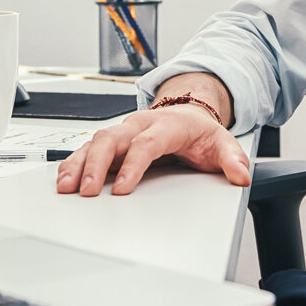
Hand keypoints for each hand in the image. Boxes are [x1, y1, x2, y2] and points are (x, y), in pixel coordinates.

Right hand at [55, 104, 252, 196]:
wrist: (189, 113)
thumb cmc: (201, 133)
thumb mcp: (223, 143)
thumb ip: (233, 159)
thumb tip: (241, 175)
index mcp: (167, 125)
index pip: (147, 143)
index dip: (133, 165)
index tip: (124, 190)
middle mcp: (140, 124)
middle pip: (112, 139)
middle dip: (97, 165)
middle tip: (88, 192)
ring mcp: (124, 131)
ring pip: (95, 141)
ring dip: (79, 164)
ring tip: (67, 187)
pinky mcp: (113, 141)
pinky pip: (87, 148)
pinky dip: (74, 163)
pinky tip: (64, 179)